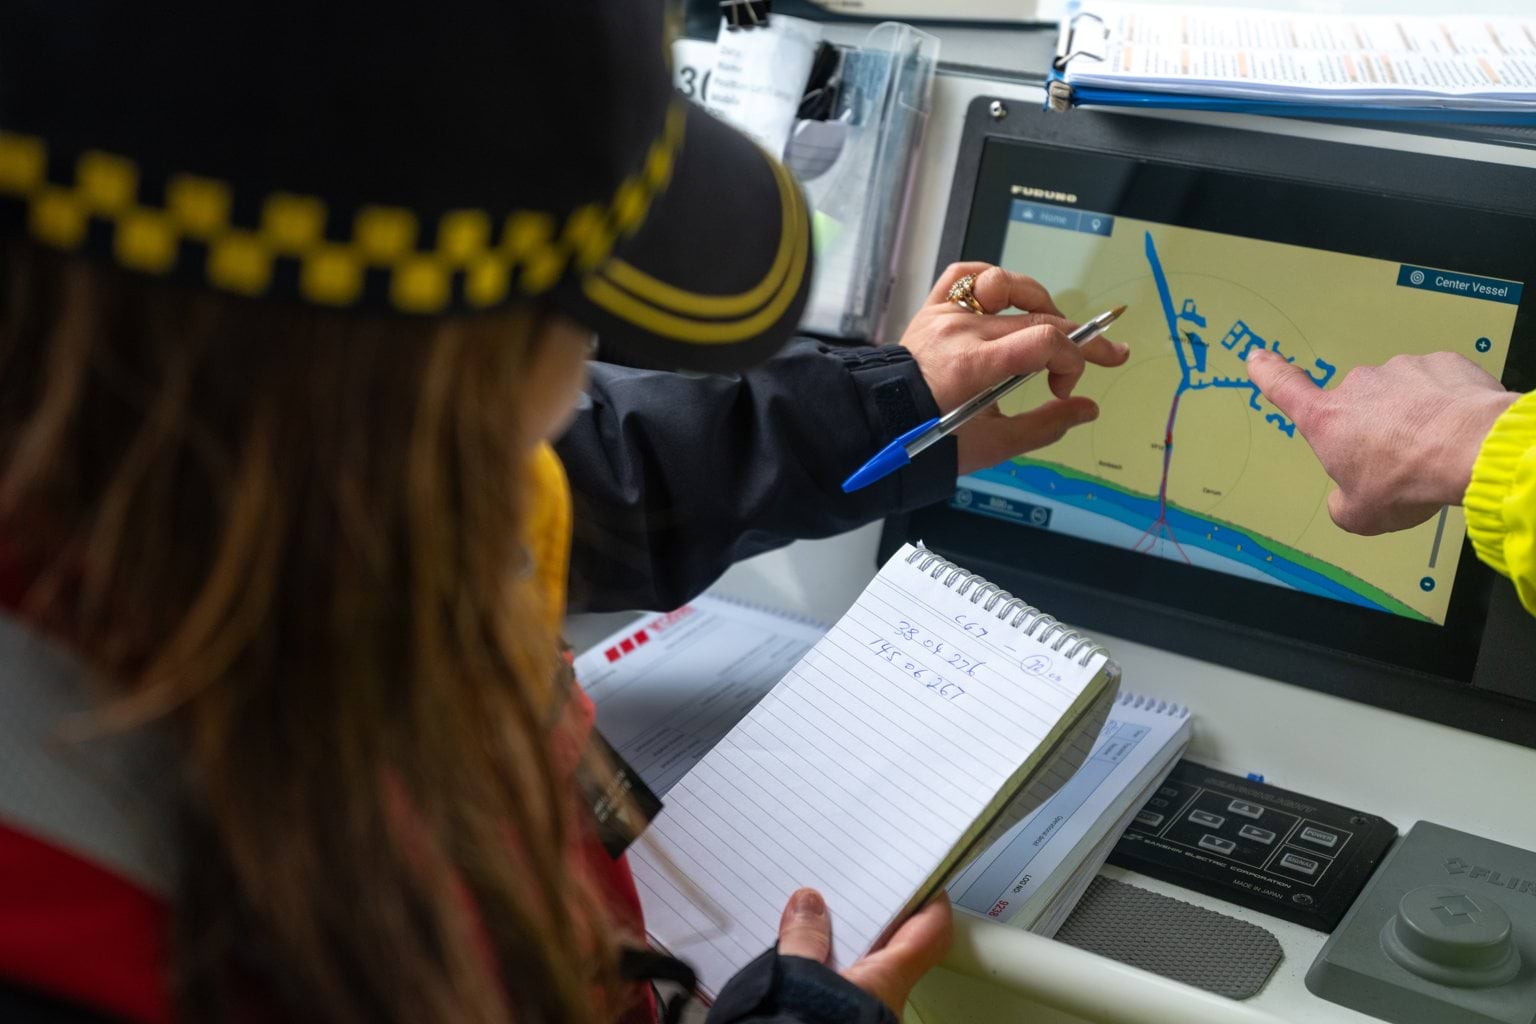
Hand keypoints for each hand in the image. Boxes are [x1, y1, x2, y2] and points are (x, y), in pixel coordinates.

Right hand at [777, 888, 952, 1013]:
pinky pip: (845, 989)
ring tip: (819, 921)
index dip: (931, 902)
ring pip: (870, 971)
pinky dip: (832, 970)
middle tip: (857, 892)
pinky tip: (806, 962)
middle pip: (898, 949)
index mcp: (886, 980)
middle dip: (878, 921)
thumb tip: (808, 904)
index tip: (925, 880)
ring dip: (851, 948)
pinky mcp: (844, 1021)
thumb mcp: (797, 976)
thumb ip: (804, 938)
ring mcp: (867, 1016)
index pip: (929, 933)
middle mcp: (885, 1000)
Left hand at [900, 263, 1128, 474]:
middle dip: (1077, 339)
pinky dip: (993, 281)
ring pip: (1008, 286)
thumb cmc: (929, 440)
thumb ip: (1046, 425)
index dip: (1074, 358)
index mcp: (973, 366)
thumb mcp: (992, 445)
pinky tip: (1006, 301)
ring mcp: (946, 314)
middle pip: (1037, 317)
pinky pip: (966, 275)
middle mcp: (960, 331)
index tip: (1067, 387)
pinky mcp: (933, 307)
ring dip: (1039, 303)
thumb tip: (1088, 408)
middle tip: (1105, 354)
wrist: (879, 425)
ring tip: (1050, 328)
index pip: (1044, 340)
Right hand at [1247, 349, 1516, 534]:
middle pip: (1358, 406)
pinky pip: (1437, 384)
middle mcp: (1358, 386)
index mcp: (1327, 420)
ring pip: (1401, 394)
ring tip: (1435, 447)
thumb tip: (1344, 498)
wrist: (1471, 450)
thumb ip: (1342, 503)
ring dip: (1412, 415)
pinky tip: (1457, 428)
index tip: (1258, 358)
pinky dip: (1445, 403)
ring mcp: (1400, 370)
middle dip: (1375, 427)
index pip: (1285, 388)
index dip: (1268, 373)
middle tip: (1400, 458)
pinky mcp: (1441, 364)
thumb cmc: (1406, 481)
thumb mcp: (1362, 514)